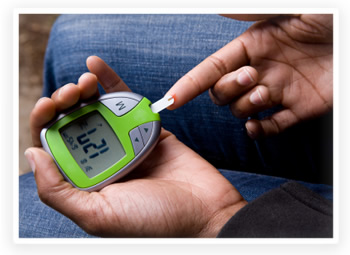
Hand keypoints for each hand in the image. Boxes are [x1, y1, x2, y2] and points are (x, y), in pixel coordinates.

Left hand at [26, 56, 245, 236]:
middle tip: (69, 92)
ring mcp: (125, 143)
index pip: (55, 148)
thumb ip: (58, 192)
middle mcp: (103, 161)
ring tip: (83, 81)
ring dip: (84, 90)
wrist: (205, 212)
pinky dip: (111, 81)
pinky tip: (95, 65)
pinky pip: (126, 103)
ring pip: (97, 110)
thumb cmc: (155, 221)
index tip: (48, 105)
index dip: (45, 123)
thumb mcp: (98, 216)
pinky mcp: (147, 130)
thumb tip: (32, 154)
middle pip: (74, 124)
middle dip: (64, 103)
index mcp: (86, 181)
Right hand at [166, 14, 332, 138]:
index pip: (211, 69)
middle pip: (223, 92)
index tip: (169, 100)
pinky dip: (260, 131)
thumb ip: (251, 9)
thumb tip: (217, 8)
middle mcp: (261, 69)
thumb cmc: (331, 17)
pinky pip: (271, 127)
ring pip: (243, 110)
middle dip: (228, 89)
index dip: (189, 84)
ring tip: (267, 92)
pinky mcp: (299, 109)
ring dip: (246, 105)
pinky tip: (257, 125)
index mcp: (254, 44)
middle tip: (250, 76)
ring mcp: (278, 91)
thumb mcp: (289, 7)